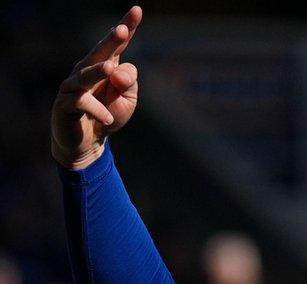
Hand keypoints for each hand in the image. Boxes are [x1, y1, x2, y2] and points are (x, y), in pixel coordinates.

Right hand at [51, 6, 142, 169]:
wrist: (87, 142)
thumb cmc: (109, 114)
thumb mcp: (127, 100)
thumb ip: (129, 83)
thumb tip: (117, 69)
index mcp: (106, 66)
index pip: (118, 45)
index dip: (126, 27)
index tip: (137, 10)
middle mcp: (87, 70)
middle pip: (99, 52)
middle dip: (110, 41)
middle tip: (121, 31)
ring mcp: (74, 86)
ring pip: (86, 74)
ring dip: (98, 71)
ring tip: (110, 69)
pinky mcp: (65, 104)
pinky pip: (82, 103)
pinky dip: (98, 110)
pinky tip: (109, 118)